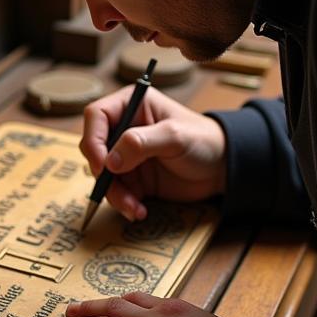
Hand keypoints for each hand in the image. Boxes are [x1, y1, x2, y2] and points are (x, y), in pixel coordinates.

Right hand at [81, 86, 226, 220]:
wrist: (222, 169)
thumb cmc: (203, 140)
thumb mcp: (175, 136)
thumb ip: (141, 142)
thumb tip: (110, 160)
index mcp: (130, 105)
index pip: (96, 116)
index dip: (93, 139)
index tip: (103, 164)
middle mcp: (123, 128)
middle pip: (93, 148)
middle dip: (102, 172)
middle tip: (114, 188)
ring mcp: (125, 155)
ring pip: (102, 175)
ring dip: (114, 194)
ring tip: (134, 207)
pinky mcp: (132, 178)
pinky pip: (116, 192)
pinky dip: (124, 203)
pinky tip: (140, 210)